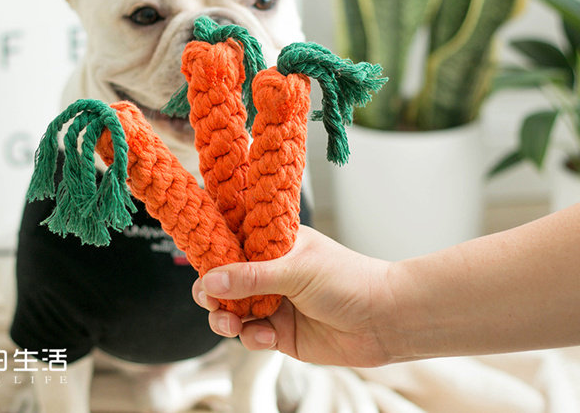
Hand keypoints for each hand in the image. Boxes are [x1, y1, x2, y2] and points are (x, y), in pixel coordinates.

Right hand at [192, 226, 394, 366]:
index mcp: (274, 244)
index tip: (196, 259)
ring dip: (225, 317)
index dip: (212, 250)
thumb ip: (251, 276)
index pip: (233, 241)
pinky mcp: (280, 333)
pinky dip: (252, 337)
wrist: (383, 321)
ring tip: (230, 322)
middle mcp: (270, 272)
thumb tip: (209, 280)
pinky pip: (250, 335)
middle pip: (225, 280)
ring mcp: (274, 303)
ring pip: (233, 310)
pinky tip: (267, 336)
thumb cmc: (348, 280)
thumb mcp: (296, 270)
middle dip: (212, 291)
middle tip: (209, 299)